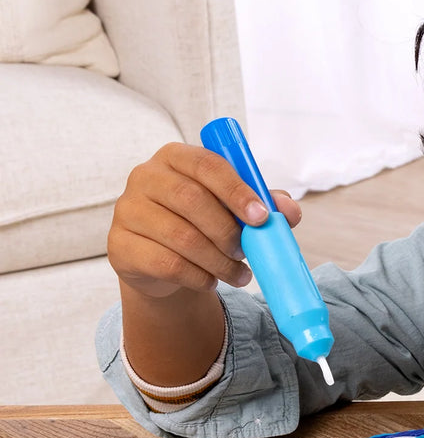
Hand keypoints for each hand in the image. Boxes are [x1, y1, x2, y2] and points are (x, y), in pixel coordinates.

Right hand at [107, 142, 301, 298]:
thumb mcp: (236, 210)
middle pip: (192, 201)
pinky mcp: (120, 246)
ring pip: (182, 237)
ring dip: (220, 262)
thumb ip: (265, 205)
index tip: (262, 217)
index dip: (237, 191)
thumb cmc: (205, 225)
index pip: (207, 165)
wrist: (164, 263)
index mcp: (176, 157)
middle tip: (247, 252)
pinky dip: (199, 277)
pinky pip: (167, 264)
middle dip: (229, 232)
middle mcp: (145, 176)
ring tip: (239, 274)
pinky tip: (212, 280)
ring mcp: (127, 210)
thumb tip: (289, 211)